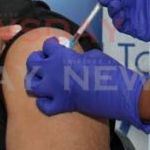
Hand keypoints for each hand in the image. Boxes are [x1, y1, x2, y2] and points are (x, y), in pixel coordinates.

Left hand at [25, 39, 149, 132]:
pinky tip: (50, 99)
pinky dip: (44, 103)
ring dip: (35, 81)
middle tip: (44, 60)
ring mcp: (55, 90)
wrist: (117, 92)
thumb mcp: (93, 55)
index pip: (47, 46)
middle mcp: (53, 72)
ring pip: (32, 85)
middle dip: (36, 60)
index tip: (54, 44)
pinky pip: (43, 106)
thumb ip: (77, 56)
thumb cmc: (109, 70)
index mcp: (62, 56)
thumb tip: (72, 59)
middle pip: (32, 63)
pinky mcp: (60, 105)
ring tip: (42, 80)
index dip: (51, 44)